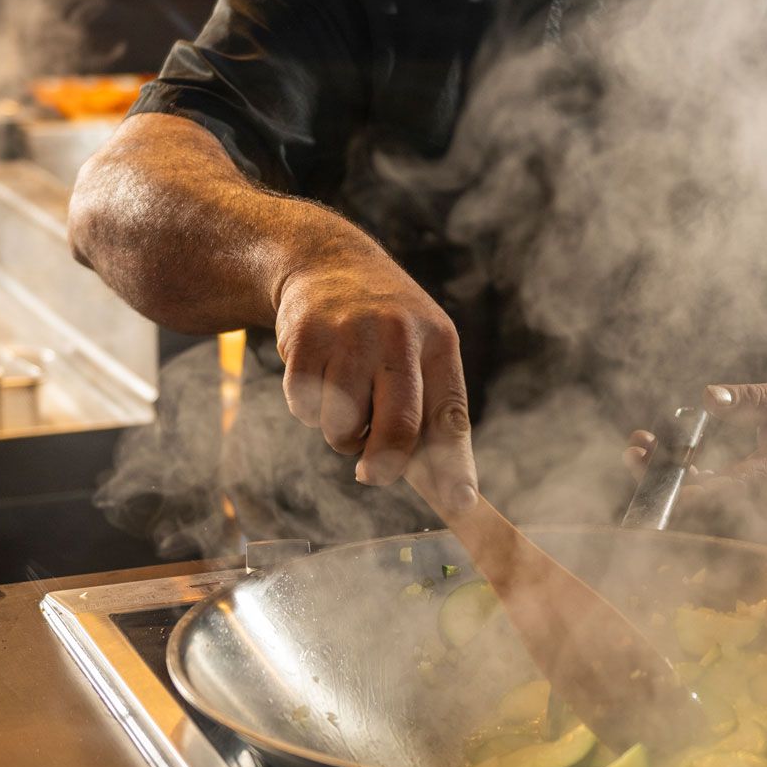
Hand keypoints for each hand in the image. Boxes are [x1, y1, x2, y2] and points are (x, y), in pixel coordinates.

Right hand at [274, 244, 476, 511]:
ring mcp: (350, 336)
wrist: (326, 263)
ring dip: (341, 431)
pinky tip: (318, 373)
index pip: (450, 415)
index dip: (456, 465)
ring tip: (345, 396)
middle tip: (372, 474)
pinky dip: (308, 407)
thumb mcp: (421, 350)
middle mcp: (399, 336)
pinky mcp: (305, 339)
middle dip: (384, 465)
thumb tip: (449, 491)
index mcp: (438, 342)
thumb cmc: (385, 327)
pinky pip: (305, 408)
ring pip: (343, 427)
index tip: (462, 504)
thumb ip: (430, 412)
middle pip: (398, 429)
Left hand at [625, 380, 766, 489]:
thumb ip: (752, 398)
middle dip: (658, 478)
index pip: (717, 493)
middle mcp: (758, 492)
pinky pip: (707, 487)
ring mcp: (751, 492)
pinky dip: (683, 470)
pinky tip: (667, 447)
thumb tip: (707, 397)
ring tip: (639, 442)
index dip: (678, 492)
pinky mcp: (748, 485)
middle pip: (698, 500)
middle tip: (633, 448)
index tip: (646, 473)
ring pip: (698, 495)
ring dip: (665, 473)